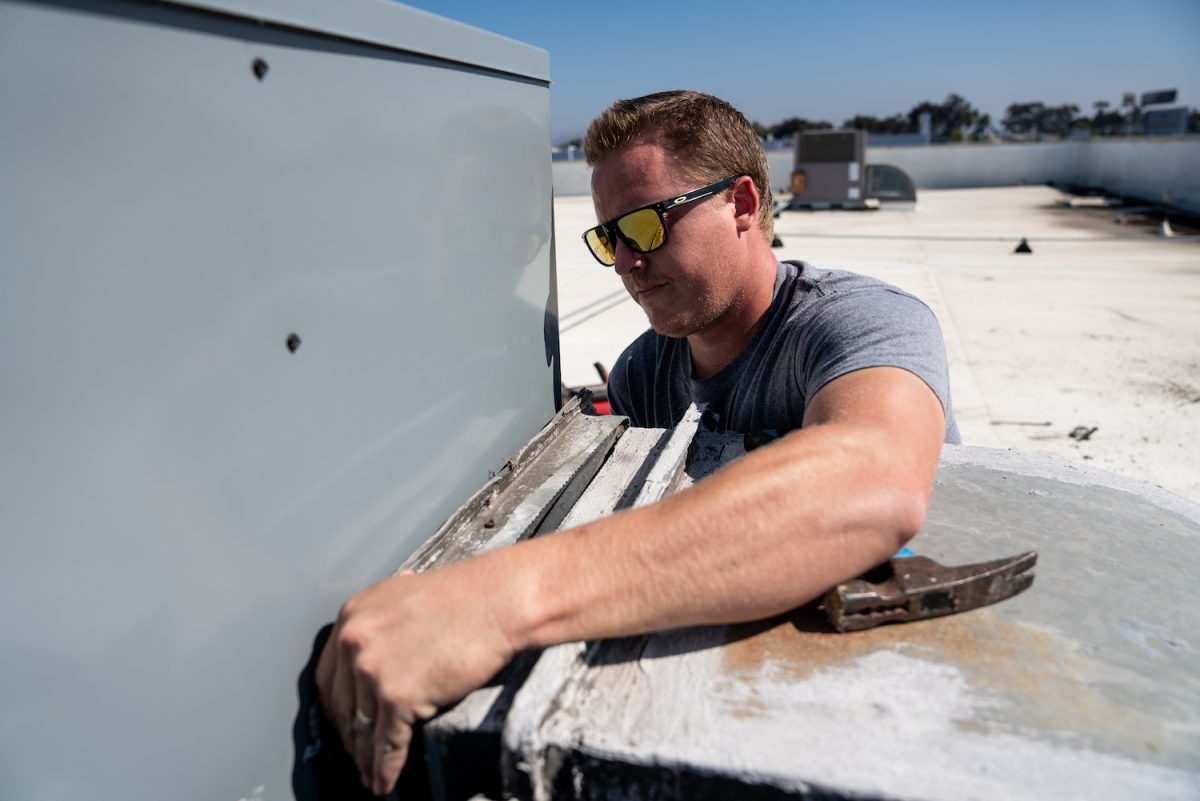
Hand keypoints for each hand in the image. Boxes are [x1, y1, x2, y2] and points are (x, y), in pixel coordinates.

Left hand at [315, 563, 517, 794]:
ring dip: (365, 759)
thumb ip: (379, 626)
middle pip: (341, 706)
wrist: (497, 601)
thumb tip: (374, 657)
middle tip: (355, 755)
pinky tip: (385, 782)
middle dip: (349, 736)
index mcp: (352, 616)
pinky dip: (385, 768)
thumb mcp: (401, 598)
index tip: (343, 723)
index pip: (328, 676)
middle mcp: (355, 643)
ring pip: (362, 729)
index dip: (336, 707)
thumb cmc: (464, 596)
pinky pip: (387, 743)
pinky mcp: (399, 696)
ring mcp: (374, 670)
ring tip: (369, 776)